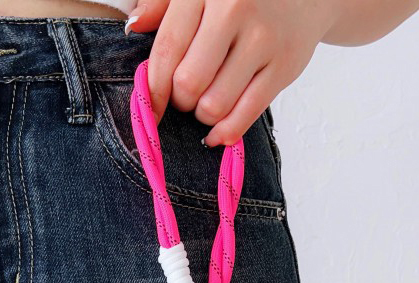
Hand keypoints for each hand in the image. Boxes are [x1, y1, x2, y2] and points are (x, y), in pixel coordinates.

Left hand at [125, 0, 333, 146]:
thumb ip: (163, 3)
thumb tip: (134, 28)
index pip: (168, 49)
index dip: (153, 87)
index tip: (149, 108)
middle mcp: (234, 8)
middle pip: (189, 83)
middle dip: (180, 101)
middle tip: (185, 97)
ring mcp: (263, 39)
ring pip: (215, 104)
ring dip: (203, 116)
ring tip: (206, 104)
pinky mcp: (285, 66)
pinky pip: (246, 114)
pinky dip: (226, 132)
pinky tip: (217, 133)